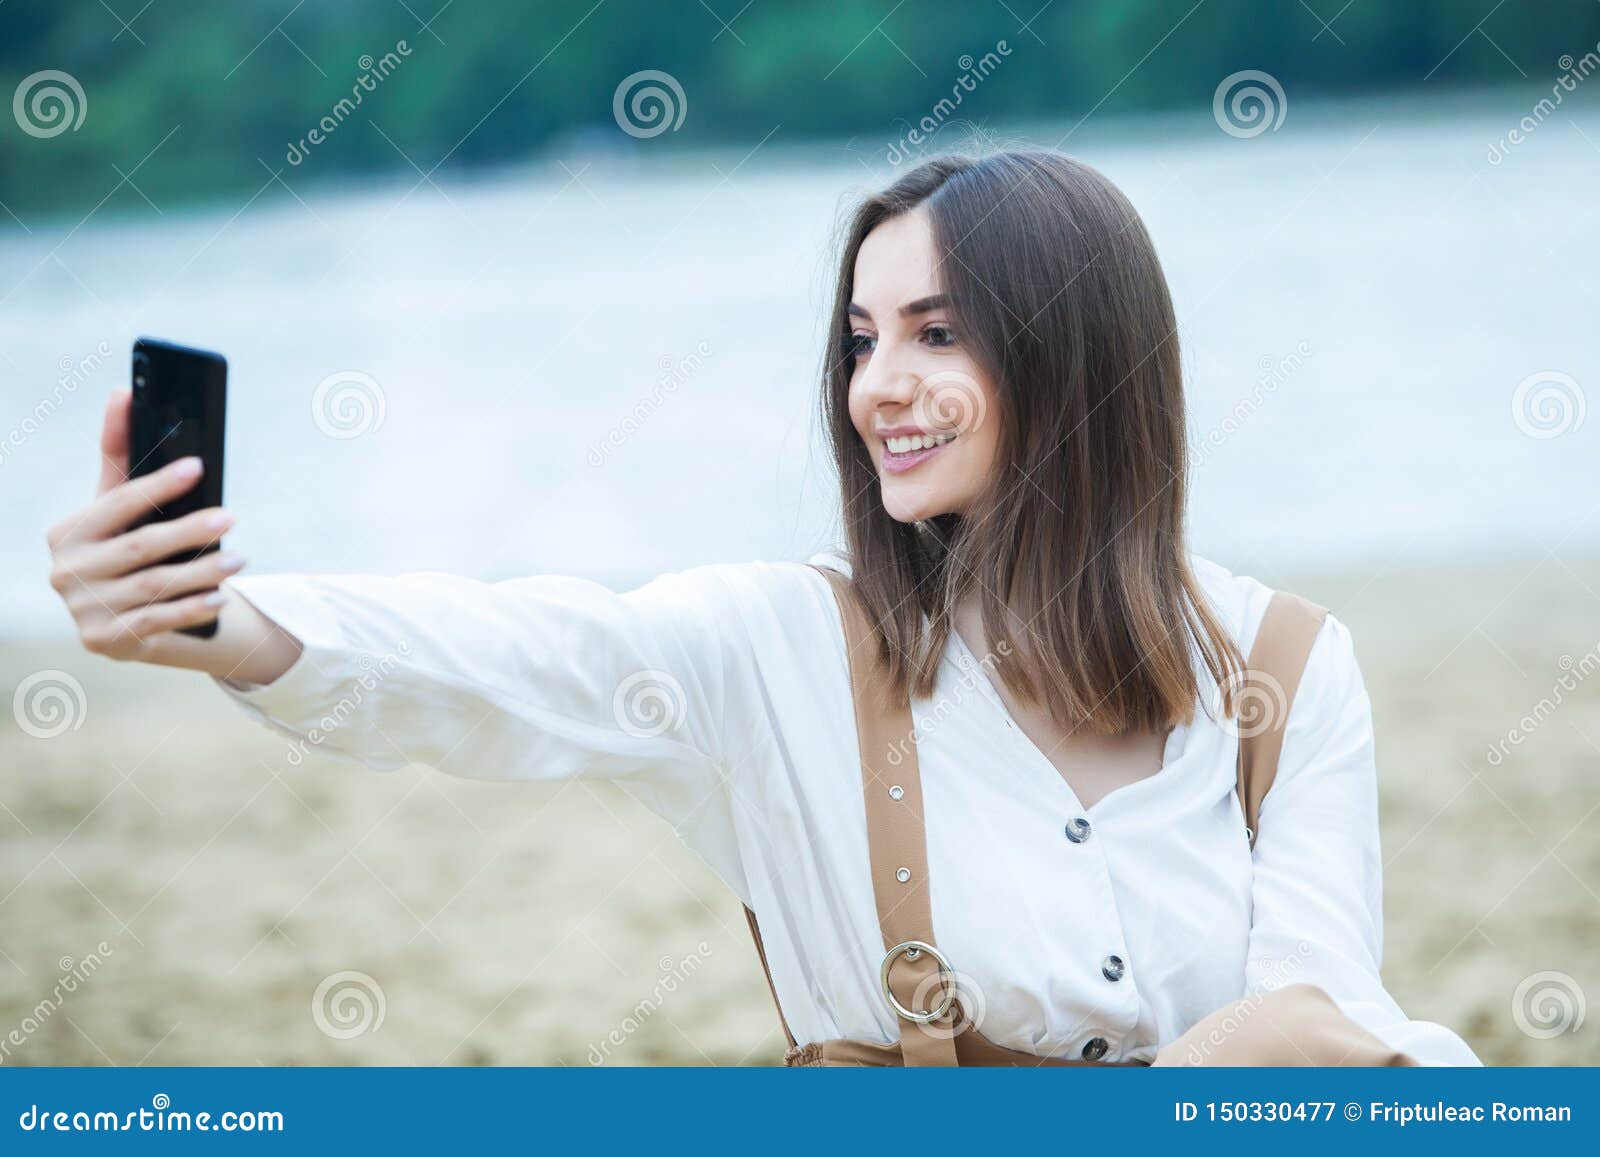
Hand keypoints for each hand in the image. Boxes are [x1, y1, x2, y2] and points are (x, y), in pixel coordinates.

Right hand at [47, 388, 243, 661]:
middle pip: (140, 547)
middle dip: (190, 531)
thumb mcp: (117, 507)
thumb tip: (120, 392)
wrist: (119, 620)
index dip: (159, 484)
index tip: (198, 465)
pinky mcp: (106, 640)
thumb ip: (119, 454)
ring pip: (154, 587)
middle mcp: (67, 571)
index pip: (118, 502)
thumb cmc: (122, 547)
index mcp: (67, 533)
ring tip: (241, 559)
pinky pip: (158, 622)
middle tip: (232, 517)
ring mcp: (84, 610)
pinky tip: (221, 596)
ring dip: (202, 571)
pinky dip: (192, 608)